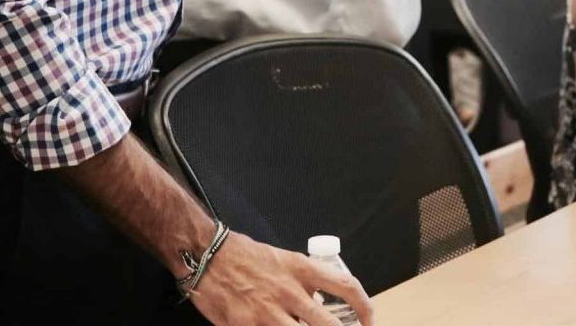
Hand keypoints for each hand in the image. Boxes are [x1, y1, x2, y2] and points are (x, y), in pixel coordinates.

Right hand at [189, 230, 373, 325]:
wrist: (206, 256)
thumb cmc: (242, 256)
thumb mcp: (282, 260)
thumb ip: (303, 283)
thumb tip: (321, 306)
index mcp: (301, 269)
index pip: (346, 286)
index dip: (365, 307)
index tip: (369, 320)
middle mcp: (290, 292)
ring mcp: (269, 313)